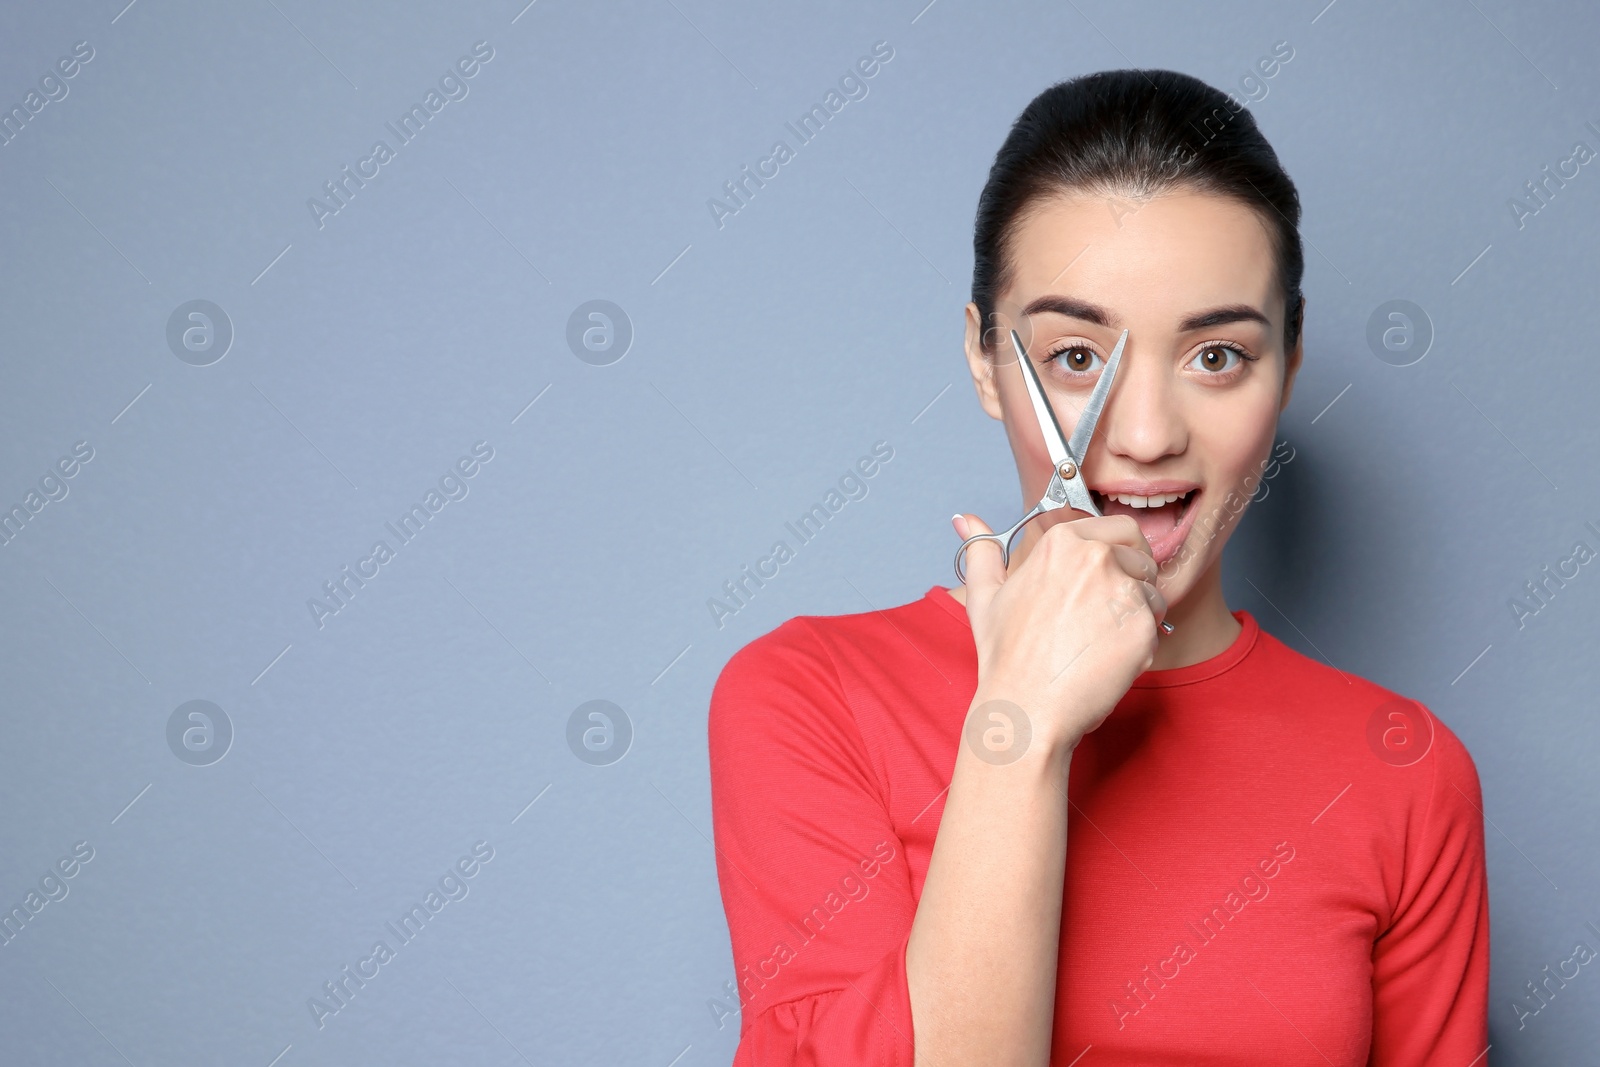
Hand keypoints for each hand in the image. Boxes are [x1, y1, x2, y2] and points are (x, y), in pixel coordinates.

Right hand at [954, 512, 1166, 749]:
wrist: (1027, 707)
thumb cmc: (1007, 656)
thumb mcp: (985, 596)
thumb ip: (982, 552)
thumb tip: (966, 520)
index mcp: (1062, 542)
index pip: (1121, 528)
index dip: (1120, 553)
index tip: (1106, 579)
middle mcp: (1096, 557)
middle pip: (1143, 558)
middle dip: (1134, 581)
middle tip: (1105, 613)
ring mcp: (1122, 590)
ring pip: (1153, 593)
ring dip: (1137, 615)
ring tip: (1099, 642)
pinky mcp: (1143, 626)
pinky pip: (1156, 627)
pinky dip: (1139, 645)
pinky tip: (1106, 660)